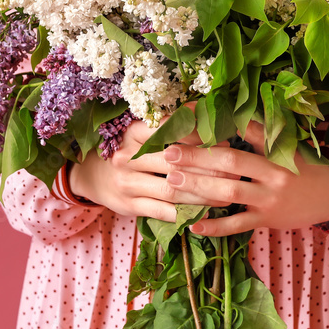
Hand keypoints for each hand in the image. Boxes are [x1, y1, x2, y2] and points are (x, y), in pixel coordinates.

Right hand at [68, 102, 239, 222]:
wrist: (93, 175)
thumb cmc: (129, 150)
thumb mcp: (142, 132)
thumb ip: (170, 126)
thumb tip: (208, 116)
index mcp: (133, 131)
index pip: (172, 131)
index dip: (201, 136)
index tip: (224, 140)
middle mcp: (127, 156)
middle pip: (177, 163)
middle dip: (210, 168)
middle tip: (235, 171)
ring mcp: (127, 183)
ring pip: (174, 190)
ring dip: (204, 194)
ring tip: (228, 193)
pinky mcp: (130, 206)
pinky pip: (165, 211)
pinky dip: (188, 213)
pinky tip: (207, 211)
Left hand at [162, 120, 328, 235]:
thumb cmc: (306, 166)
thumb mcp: (289, 145)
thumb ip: (263, 134)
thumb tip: (230, 115)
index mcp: (278, 149)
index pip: (245, 130)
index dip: (217, 122)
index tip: (190, 114)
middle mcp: (273, 172)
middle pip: (230, 162)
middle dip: (197, 156)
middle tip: (169, 152)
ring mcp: (269, 198)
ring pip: (229, 192)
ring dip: (198, 186)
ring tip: (173, 180)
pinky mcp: (266, 219)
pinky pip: (237, 224)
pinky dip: (215, 226)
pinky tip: (193, 224)